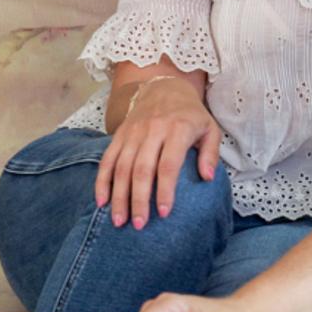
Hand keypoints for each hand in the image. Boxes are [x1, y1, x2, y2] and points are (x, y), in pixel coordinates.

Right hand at [96, 76, 221, 229]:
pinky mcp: (119, 135)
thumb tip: (207, 178)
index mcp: (177, 129)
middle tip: (139, 225)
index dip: (165, 190)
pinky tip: (101, 202)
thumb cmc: (191, 115)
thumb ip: (210, 153)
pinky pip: (107, 160)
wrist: (164, 87)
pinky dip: (102, 181)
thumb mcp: (210, 129)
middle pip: (141, 169)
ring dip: (118, 196)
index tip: (163, 213)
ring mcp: (132, 133)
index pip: (168, 164)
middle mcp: (151, 131)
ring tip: (119, 221)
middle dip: (138, 199)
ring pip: (121, 167)